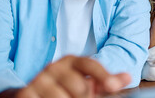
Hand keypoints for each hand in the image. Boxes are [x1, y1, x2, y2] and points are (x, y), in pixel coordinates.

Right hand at [0, 55, 130, 97]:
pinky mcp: (26, 92)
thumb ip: (106, 82)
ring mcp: (40, 79)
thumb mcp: (87, 84)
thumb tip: (128, 77)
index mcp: (72, 61)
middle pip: (81, 87)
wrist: (33, 94)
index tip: (115, 86)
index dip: (104, 75)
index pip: (90, 65)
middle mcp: (55, 66)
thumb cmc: (66, 89)